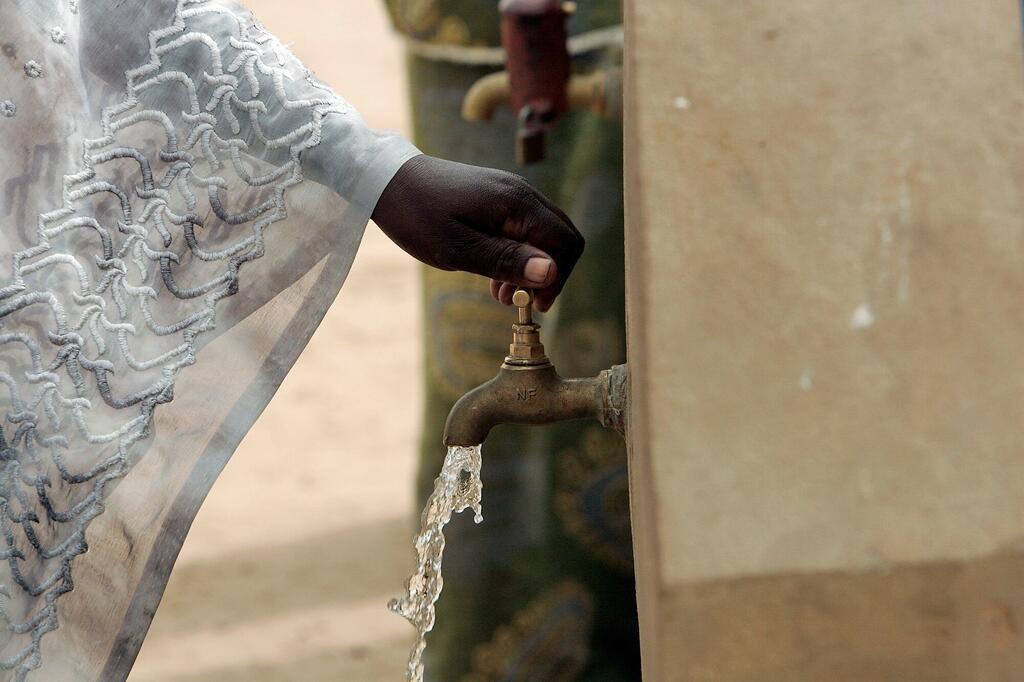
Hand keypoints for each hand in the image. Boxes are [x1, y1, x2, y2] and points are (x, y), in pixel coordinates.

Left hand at [371, 154, 583, 311]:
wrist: (388, 181)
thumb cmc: (418, 216)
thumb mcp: (459, 249)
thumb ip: (507, 261)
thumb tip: (550, 273)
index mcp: (517, 203)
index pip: (565, 243)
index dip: (557, 279)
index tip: (534, 305)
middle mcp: (522, 192)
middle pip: (562, 237)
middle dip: (548, 274)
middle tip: (519, 301)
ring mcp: (511, 193)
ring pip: (545, 235)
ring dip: (532, 268)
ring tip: (501, 293)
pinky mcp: (499, 198)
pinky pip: (526, 229)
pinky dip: (519, 255)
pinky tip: (494, 275)